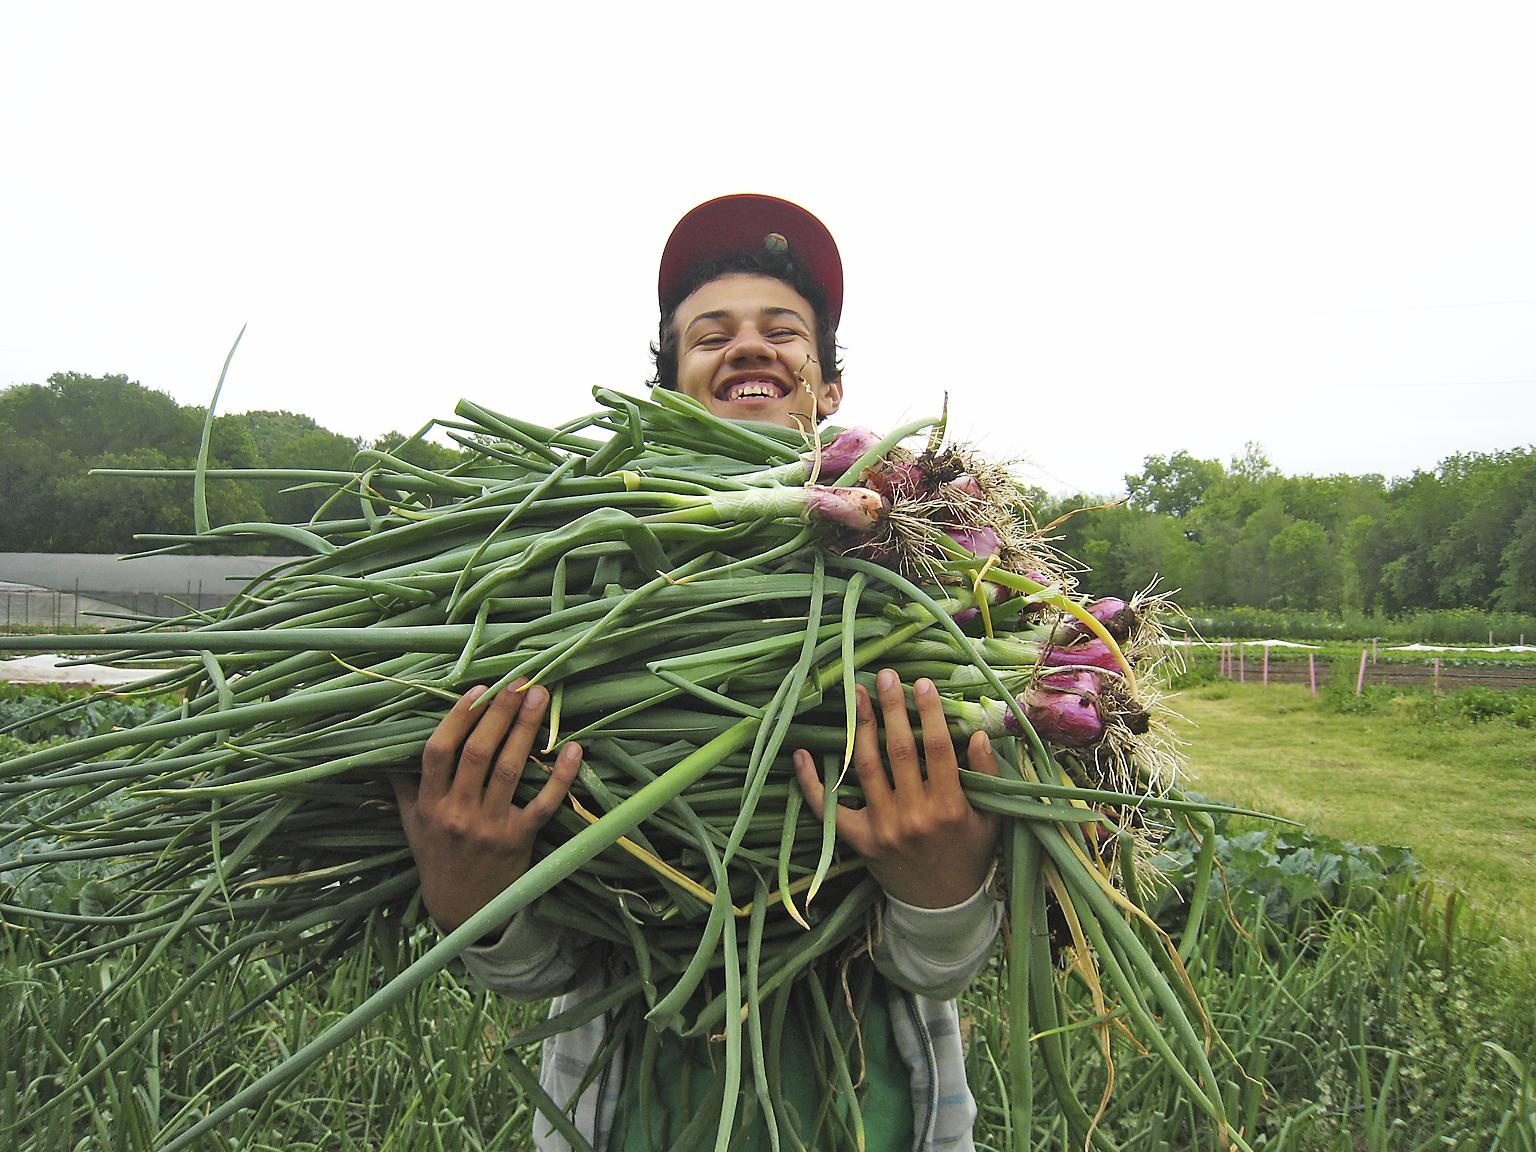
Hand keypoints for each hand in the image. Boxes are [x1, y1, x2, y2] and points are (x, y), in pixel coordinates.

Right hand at [391, 681, 580, 934]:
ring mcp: (490, 827)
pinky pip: (544, 804)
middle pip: (477, 753)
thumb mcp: (412, 823)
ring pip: (510, 770)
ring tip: (539, 696)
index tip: (477, 690)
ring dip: (525, 730)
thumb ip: (405, 784)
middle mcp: (457, 813)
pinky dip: (561, 776)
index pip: (439, 752)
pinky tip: (573, 748)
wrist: (463, 911)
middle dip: (499, 713)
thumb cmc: (437, 856)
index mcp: (430, 804)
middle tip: (517, 681)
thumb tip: (388, 743)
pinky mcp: (519, 840)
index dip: (457, 717)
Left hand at [793, 668, 1000, 908]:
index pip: (939, 750)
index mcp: (949, 808)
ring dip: (859, 728)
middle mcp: (914, 816)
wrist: (942, 907)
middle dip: (891, 709)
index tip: (921, 683)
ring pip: (866, 769)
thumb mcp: (990, 820)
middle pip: (899, 751)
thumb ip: (986, 776)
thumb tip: (980, 733)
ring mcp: (882, 829)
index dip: (929, 713)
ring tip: (856, 695)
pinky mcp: (859, 841)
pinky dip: (812, 783)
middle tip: (885, 676)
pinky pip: (829, 810)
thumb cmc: (969, 856)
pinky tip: (803, 754)